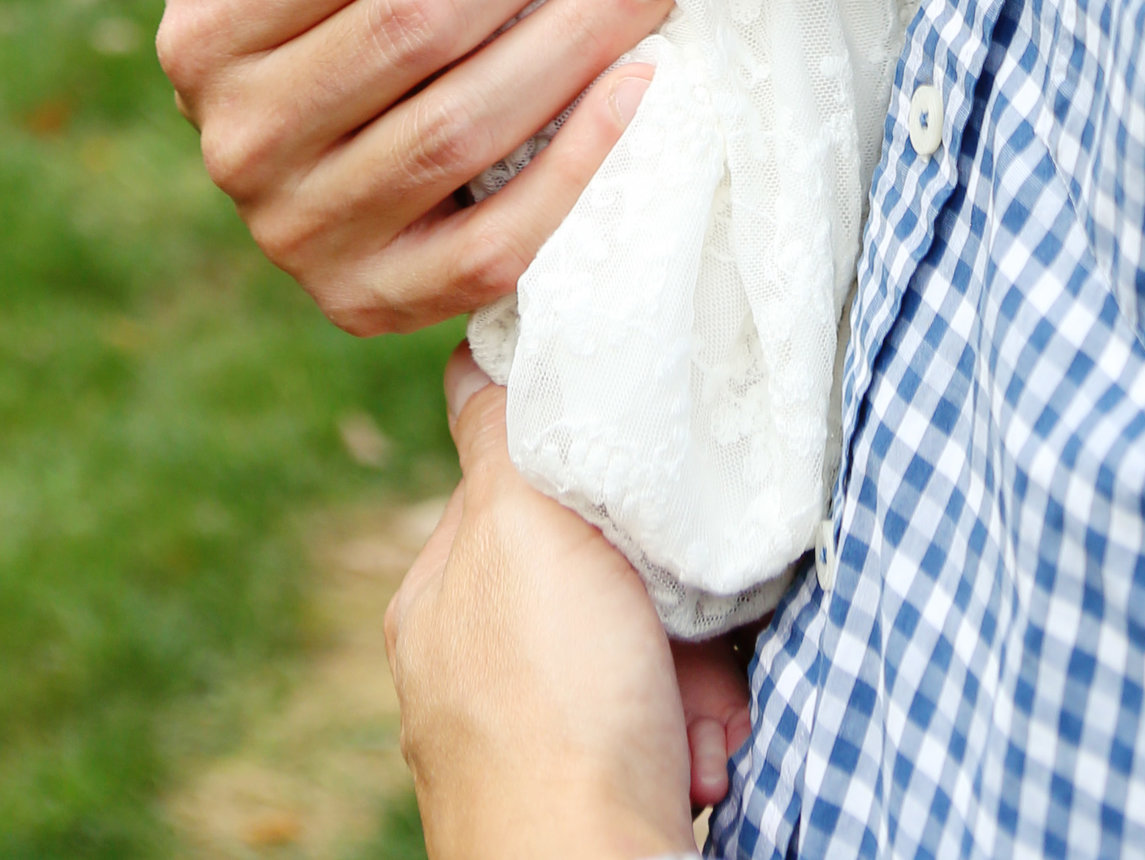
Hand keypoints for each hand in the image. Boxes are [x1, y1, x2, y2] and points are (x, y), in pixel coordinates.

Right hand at [156, 0, 673, 333]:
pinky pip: (491, 247)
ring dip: (573, 41)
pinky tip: (639, 85)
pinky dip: (574, 169)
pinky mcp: (374, 303)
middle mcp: (241, 138)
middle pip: (414, 29)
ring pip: (460, 131)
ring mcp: (304, 235)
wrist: (294, 138)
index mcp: (207, 25)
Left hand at [387, 350, 727, 859]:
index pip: (521, 487)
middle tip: (687, 627)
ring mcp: (531, 738)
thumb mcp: (518, 533)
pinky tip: (700, 757)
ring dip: (695, 672)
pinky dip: (694, 733)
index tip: (642, 502)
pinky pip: (661, 727)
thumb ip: (499, 439)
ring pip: (643, 651)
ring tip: (700, 715)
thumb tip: (475, 351)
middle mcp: (476, 667)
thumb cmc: (554, 712)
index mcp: (443, 596)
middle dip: (664, 596)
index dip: (593, 484)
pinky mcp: (588, 793)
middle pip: (596, 573)